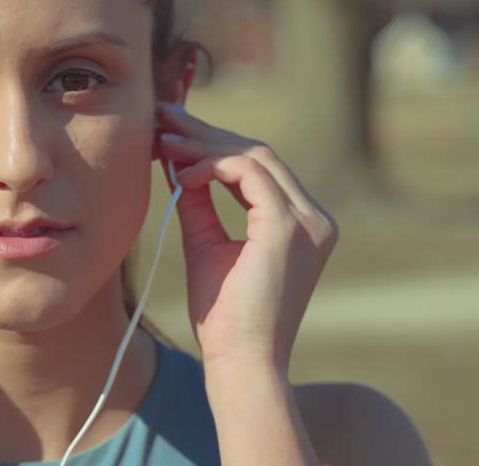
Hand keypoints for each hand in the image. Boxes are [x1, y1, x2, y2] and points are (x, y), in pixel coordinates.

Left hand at [156, 103, 336, 373]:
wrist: (239, 362)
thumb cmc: (224, 316)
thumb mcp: (207, 246)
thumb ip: (200, 204)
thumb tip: (180, 164)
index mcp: (303, 222)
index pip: (260, 166)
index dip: (215, 144)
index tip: (172, 133)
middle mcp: (315, 217)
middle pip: (259, 153)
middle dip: (206, 133)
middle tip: (163, 117)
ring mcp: (308, 220)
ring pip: (254, 156)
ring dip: (204, 144)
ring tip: (164, 140)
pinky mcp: (289, 226)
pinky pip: (248, 173)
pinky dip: (212, 165)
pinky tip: (183, 172)